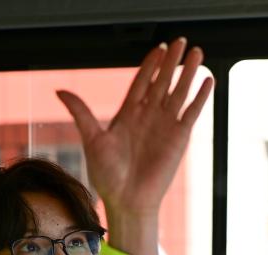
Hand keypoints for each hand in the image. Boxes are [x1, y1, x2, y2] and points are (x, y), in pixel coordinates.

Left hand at [57, 38, 213, 254]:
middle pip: (162, 82)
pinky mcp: (179, 138)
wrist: (127, 201)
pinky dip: (200, 97)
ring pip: (179, 92)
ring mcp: (165, 126)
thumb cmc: (107, 176)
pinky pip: (191, 112)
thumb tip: (60, 90)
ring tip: (197, 52)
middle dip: (171, 62)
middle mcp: (148, 117)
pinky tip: (207, 79)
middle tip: (181, 41)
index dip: (150, 65)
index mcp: (128, 115)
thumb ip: (81, 112)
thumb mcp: (92, 139)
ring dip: (188, 73)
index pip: (141, 82)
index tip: (158, 48)